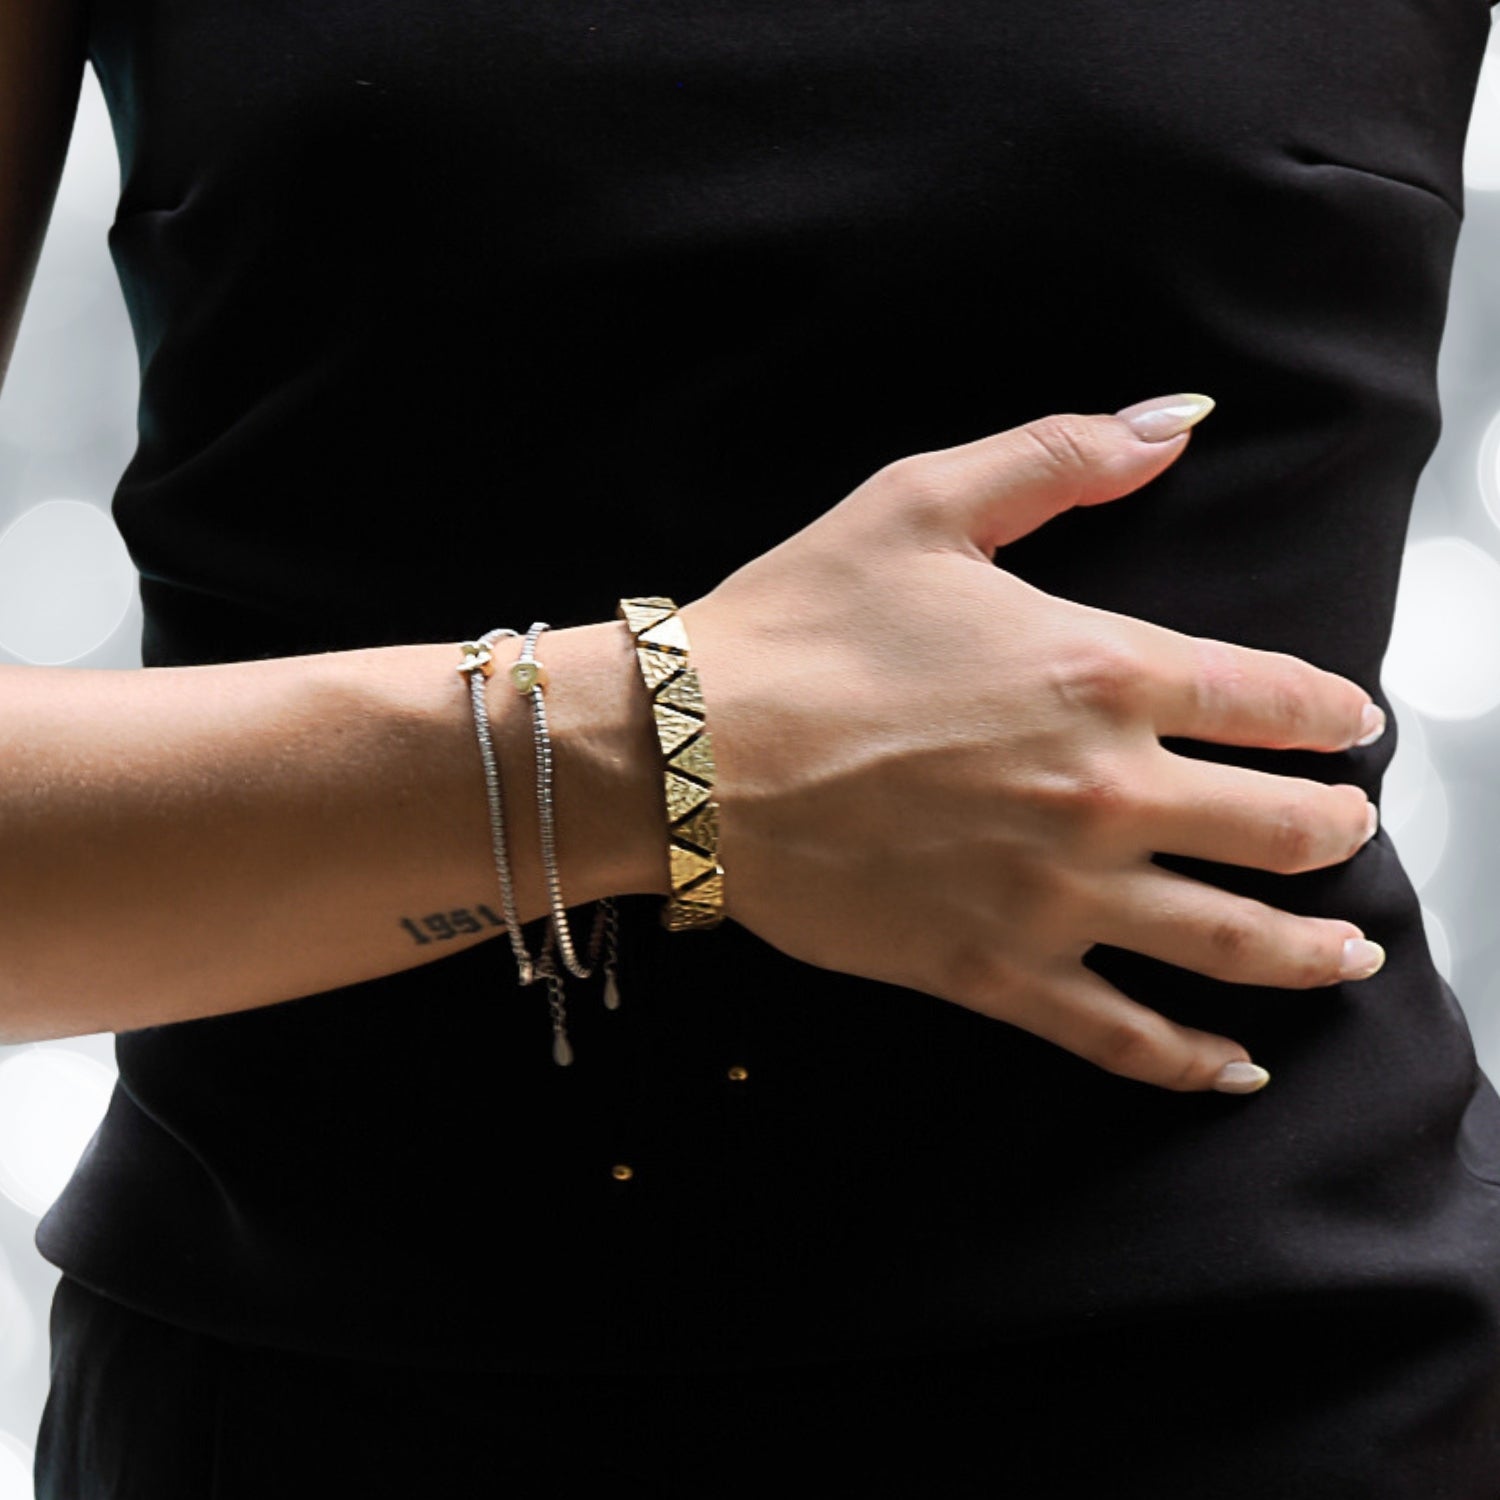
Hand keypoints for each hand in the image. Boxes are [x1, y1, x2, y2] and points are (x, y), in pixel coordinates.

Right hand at [678, 396, 1383, 1094]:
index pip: (1275, 699)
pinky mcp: (992, 971)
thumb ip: (1061, 456)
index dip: (1335, 714)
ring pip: (1232, 943)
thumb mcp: (922, 502)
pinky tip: (1237, 1067)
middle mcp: (1105, 792)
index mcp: (1103, 671)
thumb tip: (1180, 421)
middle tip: (1350, 833)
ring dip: (1312, 954)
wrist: (686, 754)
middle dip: (1337, 832)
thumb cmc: (799, 624)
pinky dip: (1192, 1060)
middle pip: (1283, 830)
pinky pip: (1121, 1036)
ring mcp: (1054, 896)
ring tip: (1348, 958)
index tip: (1352, 727)